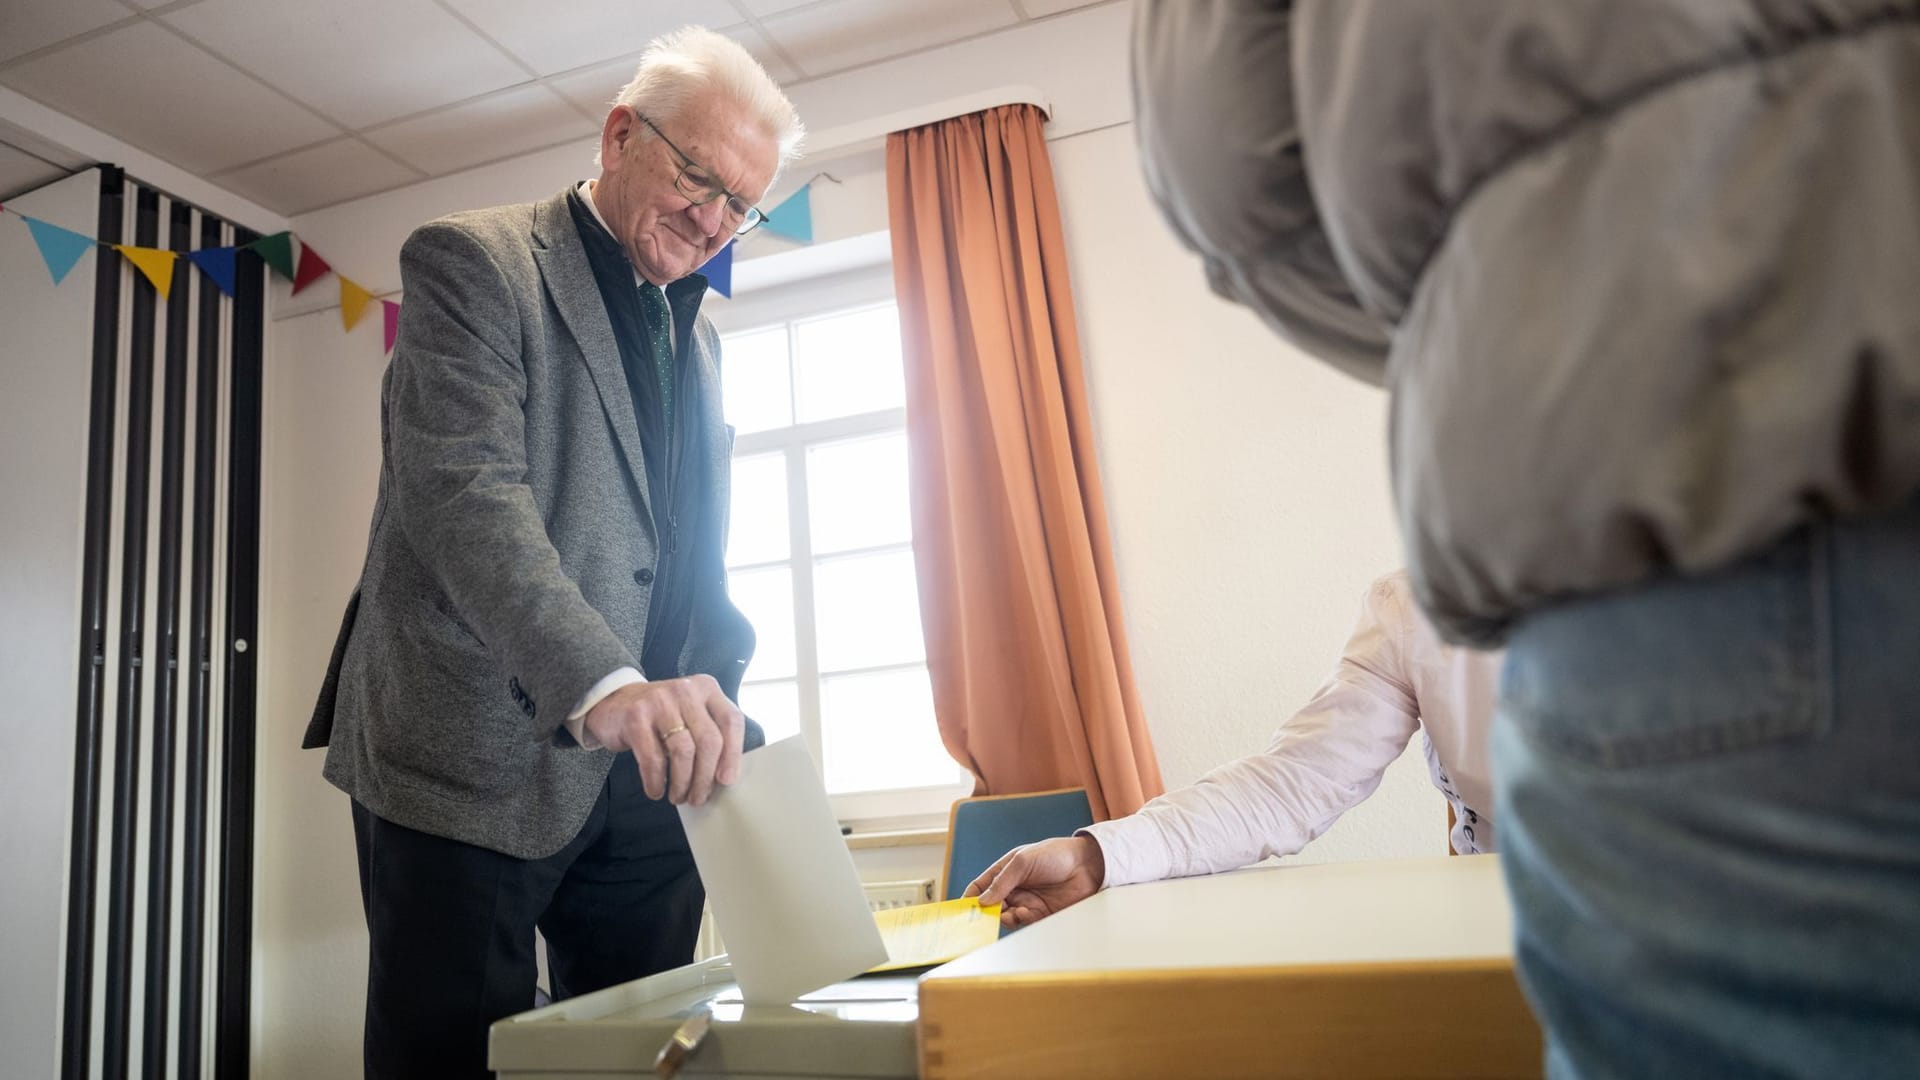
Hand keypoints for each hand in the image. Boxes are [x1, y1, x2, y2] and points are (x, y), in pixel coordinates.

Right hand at [582, 675, 743, 805]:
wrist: (614, 702)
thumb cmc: (661, 716)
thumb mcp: (691, 714)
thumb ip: (710, 733)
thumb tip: (725, 777)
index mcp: (707, 688)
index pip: (731, 721)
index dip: (733, 755)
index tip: (726, 781)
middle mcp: (686, 691)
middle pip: (709, 740)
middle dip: (706, 777)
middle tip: (698, 798)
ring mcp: (660, 701)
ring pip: (683, 751)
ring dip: (682, 782)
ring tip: (678, 797)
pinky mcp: (636, 717)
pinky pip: (653, 758)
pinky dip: (656, 780)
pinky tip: (656, 790)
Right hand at [964, 835, 1106, 928]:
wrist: (1088, 865)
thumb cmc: (1055, 855)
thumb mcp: (1023, 862)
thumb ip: (1002, 881)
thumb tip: (983, 901)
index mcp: (1005, 871)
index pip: (980, 886)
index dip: (969, 898)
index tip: (960, 910)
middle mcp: (1013, 888)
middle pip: (990, 906)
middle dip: (985, 913)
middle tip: (981, 920)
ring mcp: (1026, 901)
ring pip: (1005, 916)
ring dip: (1003, 917)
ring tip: (1010, 912)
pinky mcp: (1040, 914)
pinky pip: (1023, 922)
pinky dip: (1019, 920)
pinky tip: (1024, 913)